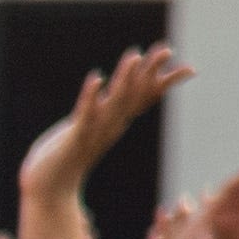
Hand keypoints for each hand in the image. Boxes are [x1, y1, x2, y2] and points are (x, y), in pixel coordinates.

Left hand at [18, 45, 191, 209]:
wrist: (48, 189)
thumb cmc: (65, 163)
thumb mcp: (89, 136)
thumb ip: (101, 124)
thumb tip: (116, 116)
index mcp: (114, 124)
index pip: (143, 99)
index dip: (164, 83)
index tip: (190, 69)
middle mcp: (109, 126)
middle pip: (135, 96)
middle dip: (150, 72)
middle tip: (168, 49)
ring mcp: (93, 132)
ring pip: (114, 102)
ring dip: (124, 79)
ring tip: (134, 56)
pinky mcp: (74, 138)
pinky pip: (85, 114)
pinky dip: (91, 96)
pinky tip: (96, 78)